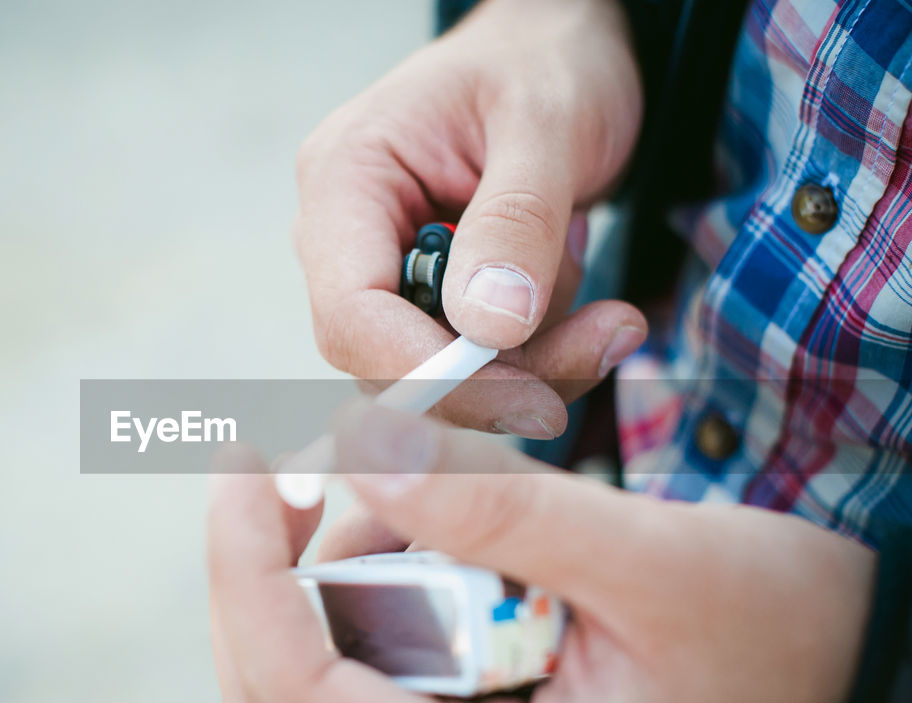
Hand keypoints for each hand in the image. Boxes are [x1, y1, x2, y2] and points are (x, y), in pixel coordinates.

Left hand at [207, 405, 874, 702]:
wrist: (850, 684)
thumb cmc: (783, 639)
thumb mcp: (654, 560)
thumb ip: (503, 510)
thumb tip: (353, 447)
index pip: (298, 695)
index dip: (245, 572)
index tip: (242, 465)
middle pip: (279, 699)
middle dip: (266, 574)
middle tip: (291, 466)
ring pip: (322, 669)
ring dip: (336, 563)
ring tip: (420, 483)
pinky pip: (379, 647)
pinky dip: (383, 570)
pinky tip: (443, 517)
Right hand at [295, 0, 644, 438]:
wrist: (559, 52)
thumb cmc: (544, 63)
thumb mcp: (547, 122)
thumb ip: (518, 221)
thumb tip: (490, 326)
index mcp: (345, 181)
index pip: (351, 314)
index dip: (426, 372)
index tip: (528, 397)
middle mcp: (348, 237)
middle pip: (390, 358)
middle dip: (499, 374)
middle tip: (606, 344)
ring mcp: (385, 271)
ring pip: (438, 372)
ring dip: (533, 364)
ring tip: (611, 315)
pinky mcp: (430, 298)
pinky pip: (473, 360)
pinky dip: (539, 355)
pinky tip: (589, 314)